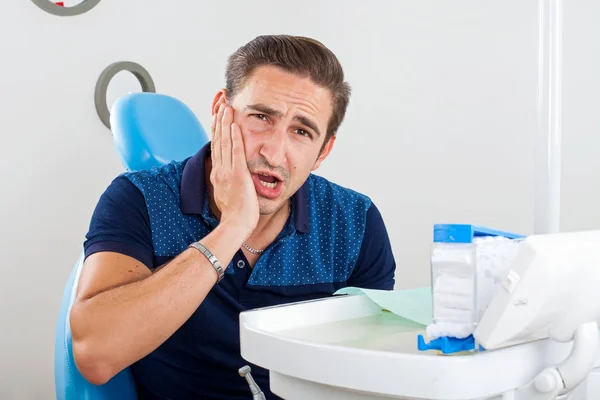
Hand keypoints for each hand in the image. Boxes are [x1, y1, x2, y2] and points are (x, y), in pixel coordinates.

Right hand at [210, 104, 258, 235]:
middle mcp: (220, 171)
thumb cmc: (236, 216)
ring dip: (226, 124)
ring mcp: (227, 172)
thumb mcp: (229, 197)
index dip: (216, 132)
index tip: (217, 119)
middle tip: (221, 106)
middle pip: (218, 141)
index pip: (216, 149)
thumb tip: (232, 183)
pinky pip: (236, 152)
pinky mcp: (238, 175)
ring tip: (226, 108)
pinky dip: (234, 137)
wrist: (235, 225)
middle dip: (219, 122)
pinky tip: (234, 125)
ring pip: (225, 143)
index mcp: (218, 176)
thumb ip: (229, 186)